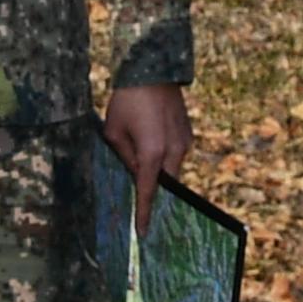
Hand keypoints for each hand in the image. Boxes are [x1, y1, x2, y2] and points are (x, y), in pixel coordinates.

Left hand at [105, 84, 192, 237]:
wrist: (153, 68)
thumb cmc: (127, 100)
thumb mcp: (114, 132)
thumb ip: (125, 158)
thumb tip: (135, 173)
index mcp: (152, 153)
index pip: (148, 192)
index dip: (144, 213)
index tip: (142, 233)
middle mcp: (174, 151)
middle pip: (164, 183)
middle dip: (152, 189)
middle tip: (140, 195)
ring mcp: (184, 142)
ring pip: (170, 168)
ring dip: (157, 169)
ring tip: (140, 150)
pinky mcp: (188, 133)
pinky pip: (176, 154)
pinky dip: (164, 155)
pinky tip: (150, 139)